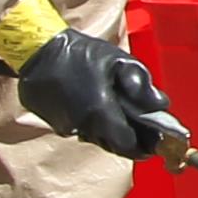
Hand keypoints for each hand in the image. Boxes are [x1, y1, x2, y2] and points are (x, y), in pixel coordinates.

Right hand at [15, 24, 179, 161]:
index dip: (144, 146)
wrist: (37, 52)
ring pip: (97, 138)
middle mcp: (84, 127)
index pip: (128, 145)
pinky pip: (81, 130)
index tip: (154, 141)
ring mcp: (67, 128)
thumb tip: (160, 105)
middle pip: (113, 145)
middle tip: (140, 125)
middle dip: (129, 138)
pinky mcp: (56, 124)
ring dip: (110, 131)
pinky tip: (94, 104)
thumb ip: (141, 84)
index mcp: (101, 113)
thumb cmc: (81, 53)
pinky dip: (92, 123)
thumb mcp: (118, 61)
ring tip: (117, 110)